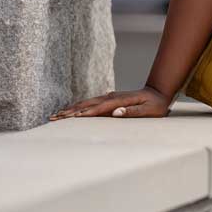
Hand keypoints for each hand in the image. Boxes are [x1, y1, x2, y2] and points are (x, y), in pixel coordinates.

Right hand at [48, 85, 172, 119]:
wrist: (158, 92)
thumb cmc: (156, 104)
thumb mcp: (149, 110)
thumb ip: (133, 111)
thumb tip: (116, 112)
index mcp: (119, 101)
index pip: (98, 109)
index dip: (84, 113)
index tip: (70, 118)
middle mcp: (111, 97)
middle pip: (87, 104)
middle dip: (70, 112)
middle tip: (53, 118)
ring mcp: (109, 97)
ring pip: (86, 103)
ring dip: (71, 109)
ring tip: (56, 115)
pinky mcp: (109, 99)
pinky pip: (90, 103)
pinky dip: (78, 107)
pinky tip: (71, 111)